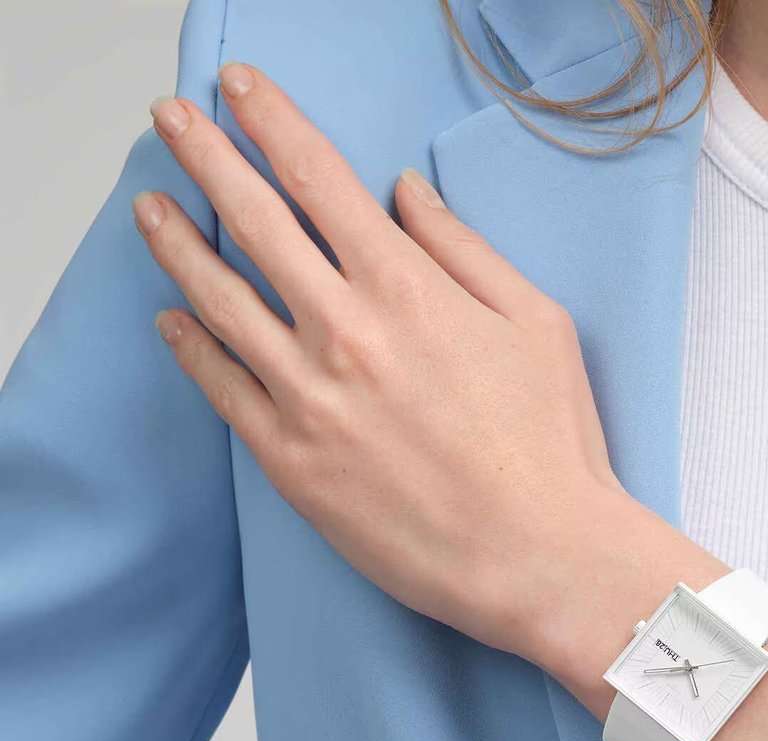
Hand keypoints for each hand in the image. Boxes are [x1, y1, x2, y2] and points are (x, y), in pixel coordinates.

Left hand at [134, 62, 626, 660]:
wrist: (538, 557)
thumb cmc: (551, 446)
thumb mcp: (537, 326)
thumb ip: (465, 252)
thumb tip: (406, 195)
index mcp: (407, 288)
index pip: (318, 178)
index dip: (271, 122)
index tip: (239, 92)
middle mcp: (345, 331)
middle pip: (252, 221)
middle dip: (204, 157)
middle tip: (172, 123)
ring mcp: (309, 398)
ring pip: (219, 300)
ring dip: (177, 245)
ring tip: (151, 213)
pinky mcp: (292, 462)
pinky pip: (222, 389)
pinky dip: (190, 347)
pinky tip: (174, 322)